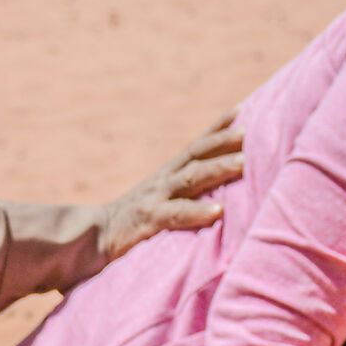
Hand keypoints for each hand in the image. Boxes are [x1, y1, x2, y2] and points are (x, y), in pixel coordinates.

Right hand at [99, 114, 244, 261]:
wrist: (96, 236)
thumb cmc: (135, 221)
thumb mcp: (161, 198)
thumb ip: (186, 191)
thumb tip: (222, 188)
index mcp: (169, 173)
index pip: (197, 145)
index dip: (218, 127)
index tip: (243, 109)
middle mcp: (164, 179)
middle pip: (197, 154)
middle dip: (223, 141)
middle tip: (249, 132)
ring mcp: (156, 197)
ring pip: (191, 177)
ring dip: (218, 168)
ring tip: (243, 163)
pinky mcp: (148, 219)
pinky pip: (176, 214)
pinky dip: (197, 211)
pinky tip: (218, 211)